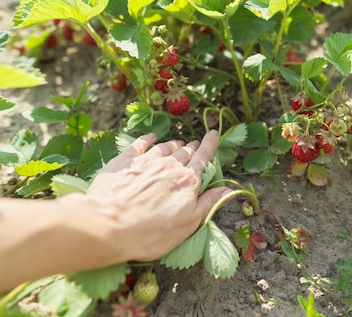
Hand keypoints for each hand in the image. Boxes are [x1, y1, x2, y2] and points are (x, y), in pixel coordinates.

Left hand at [86, 130, 230, 261]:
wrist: (108, 226)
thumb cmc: (151, 232)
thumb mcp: (187, 225)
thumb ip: (207, 204)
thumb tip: (227, 190)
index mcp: (188, 181)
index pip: (203, 158)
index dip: (210, 145)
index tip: (214, 134)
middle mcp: (170, 166)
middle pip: (185, 152)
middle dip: (193, 146)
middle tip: (196, 143)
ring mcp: (147, 161)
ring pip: (165, 147)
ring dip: (174, 144)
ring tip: (178, 143)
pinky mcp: (125, 161)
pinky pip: (140, 144)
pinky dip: (148, 139)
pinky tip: (151, 137)